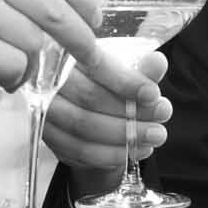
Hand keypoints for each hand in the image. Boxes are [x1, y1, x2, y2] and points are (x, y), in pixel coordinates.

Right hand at [44, 47, 169, 175]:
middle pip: (89, 98)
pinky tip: (136, 150)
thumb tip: (158, 62)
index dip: (126, 81)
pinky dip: (111, 154)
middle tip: (163, 115)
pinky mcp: (49, 136)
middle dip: (130, 111)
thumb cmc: (106, 84)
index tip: (153, 94)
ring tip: (156, 135)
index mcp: (68, 53)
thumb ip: (141, 69)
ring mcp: (45, 109)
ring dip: (125, 135)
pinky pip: (79, 150)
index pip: (96, 65)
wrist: (84, 107)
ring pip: (84, 126)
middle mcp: (49, 79)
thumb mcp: (126, 72)